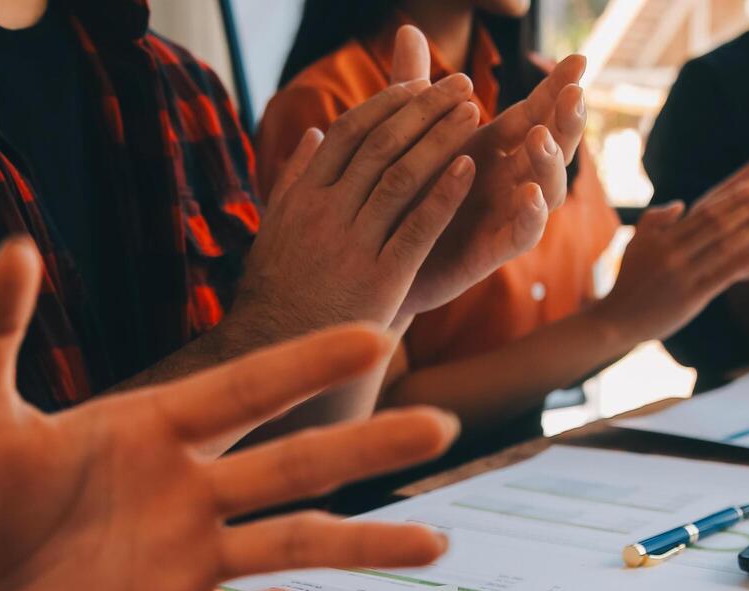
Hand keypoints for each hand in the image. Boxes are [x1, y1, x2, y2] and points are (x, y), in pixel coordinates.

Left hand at [0, 240, 457, 590]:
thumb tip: (18, 243)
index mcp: (151, 431)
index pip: (246, 387)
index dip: (307, 363)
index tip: (373, 334)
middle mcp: (189, 492)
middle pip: (297, 462)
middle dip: (369, 446)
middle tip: (441, 427)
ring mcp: (192, 560)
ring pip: (299, 542)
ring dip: (368, 542)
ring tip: (437, 544)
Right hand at [233, 65, 480, 338]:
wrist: (276, 352)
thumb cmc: (278, 291)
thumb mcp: (275, 228)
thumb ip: (293, 180)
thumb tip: (310, 133)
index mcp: (303, 196)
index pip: (348, 132)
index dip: (388, 102)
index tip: (420, 81)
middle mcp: (325, 213)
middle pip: (380, 145)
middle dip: (424, 109)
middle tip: (460, 84)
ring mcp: (352, 245)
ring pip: (401, 177)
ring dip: (441, 139)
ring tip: (473, 113)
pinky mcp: (380, 279)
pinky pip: (416, 229)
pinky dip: (443, 196)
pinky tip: (469, 170)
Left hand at [389, 25, 588, 317]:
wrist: (377, 259)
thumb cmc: (400, 196)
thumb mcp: (407, 134)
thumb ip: (414, 86)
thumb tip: (408, 28)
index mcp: (491, 146)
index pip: (534, 112)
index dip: (555, 88)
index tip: (578, 60)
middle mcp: (507, 178)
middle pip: (552, 146)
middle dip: (566, 120)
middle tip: (574, 93)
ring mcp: (504, 214)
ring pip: (547, 189)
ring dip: (549, 162)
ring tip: (541, 138)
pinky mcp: (492, 251)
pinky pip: (522, 234)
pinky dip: (531, 215)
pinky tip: (531, 194)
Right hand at [593, 179, 748, 342]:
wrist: (616, 320)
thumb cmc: (629, 281)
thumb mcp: (635, 244)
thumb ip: (655, 221)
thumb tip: (681, 205)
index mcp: (663, 239)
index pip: (704, 213)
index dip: (732, 199)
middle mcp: (674, 254)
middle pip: (718, 225)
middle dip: (748, 209)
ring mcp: (683, 276)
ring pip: (724, 247)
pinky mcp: (691, 297)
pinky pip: (722, 275)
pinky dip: (744, 261)